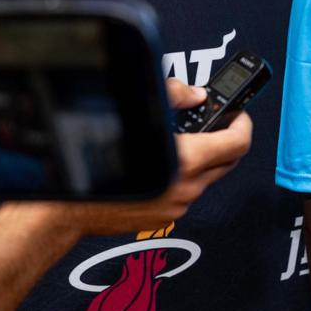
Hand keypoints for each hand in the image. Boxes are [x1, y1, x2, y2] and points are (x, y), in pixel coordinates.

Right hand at [10, 79, 252, 236]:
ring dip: (205, 157)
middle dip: (228, 138)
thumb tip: (194, 94)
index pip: (238, 142)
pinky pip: (186, 190)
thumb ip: (173, 96)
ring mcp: (177, 205)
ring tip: (185, 138)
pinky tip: (165, 160)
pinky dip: (184, 174)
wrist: (67, 207)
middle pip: (229, 160)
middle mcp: (187, 187)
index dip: (243, 123)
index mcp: (186, 161)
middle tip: (220, 122)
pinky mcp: (165, 215)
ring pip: (207, 176)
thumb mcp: (136, 112)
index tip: (240, 114)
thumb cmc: (94, 159)